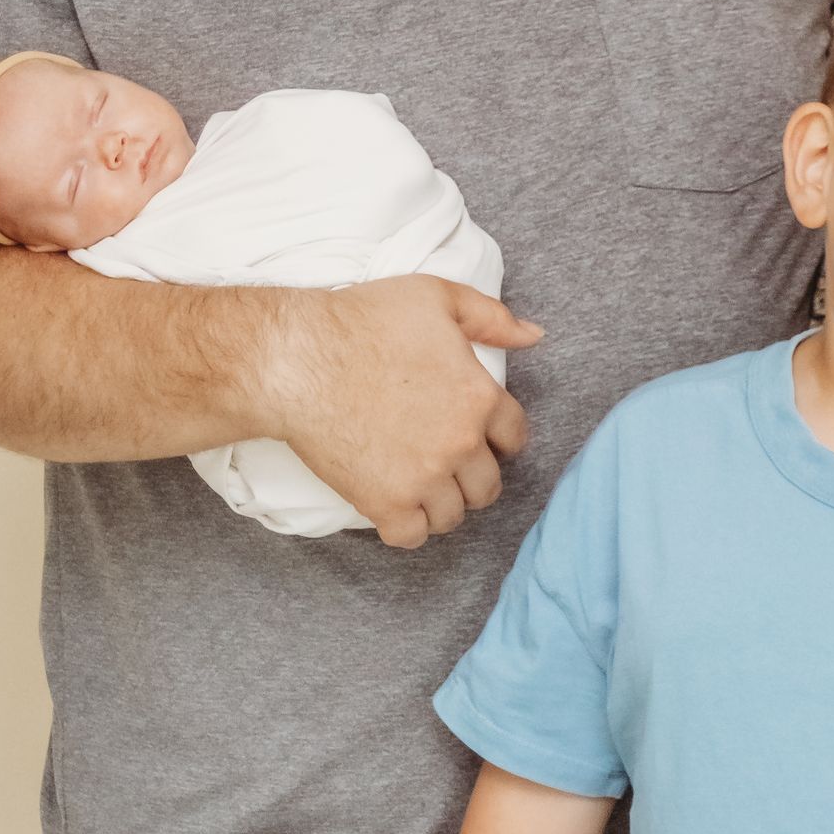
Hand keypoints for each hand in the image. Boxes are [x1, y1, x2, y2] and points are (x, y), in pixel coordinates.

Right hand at [262, 274, 543, 547]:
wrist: (299, 360)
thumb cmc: (362, 320)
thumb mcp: (436, 297)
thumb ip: (491, 317)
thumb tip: (534, 335)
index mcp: (479, 397)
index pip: (514, 437)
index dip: (498, 439)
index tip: (479, 439)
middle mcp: (460, 443)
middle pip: (487, 485)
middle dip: (471, 477)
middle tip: (445, 465)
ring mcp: (424, 477)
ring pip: (453, 515)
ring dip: (441, 504)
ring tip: (419, 487)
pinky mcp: (385, 502)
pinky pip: (412, 536)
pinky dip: (407, 528)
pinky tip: (395, 508)